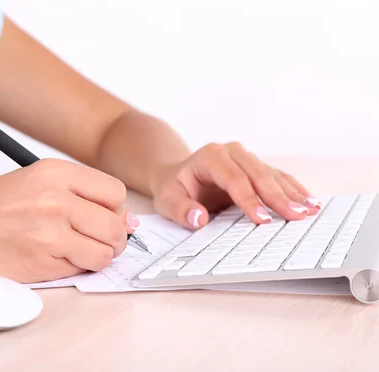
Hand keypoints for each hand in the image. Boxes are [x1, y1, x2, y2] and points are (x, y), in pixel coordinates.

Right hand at [0, 159, 136, 282]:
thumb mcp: (36, 182)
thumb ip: (82, 195)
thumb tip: (130, 223)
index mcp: (55, 171)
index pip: (115, 192)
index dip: (114, 208)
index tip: (102, 215)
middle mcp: (55, 199)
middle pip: (115, 225)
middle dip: (111, 237)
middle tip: (93, 239)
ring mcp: (49, 233)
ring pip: (105, 253)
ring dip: (95, 256)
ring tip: (72, 250)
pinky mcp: (41, 263)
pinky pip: (80, 270)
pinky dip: (73, 268)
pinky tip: (51, 257)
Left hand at [151, 142, 321, 228]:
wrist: (178, 176)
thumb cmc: (174, 188)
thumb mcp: (167, 200)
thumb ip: (180, 210)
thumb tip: (198, 219)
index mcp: (211, 156)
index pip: (234, 179)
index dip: (249, 199)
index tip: (262, 220)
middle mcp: (232, 152)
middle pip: (259, 175)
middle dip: (279, 197)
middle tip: (297, 217)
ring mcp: (247, 158)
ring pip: (273, 175)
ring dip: (292, 194)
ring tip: (310, 211)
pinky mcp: (257, 167)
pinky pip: (279, 178)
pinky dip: (294, 190)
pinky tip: (310, 202)